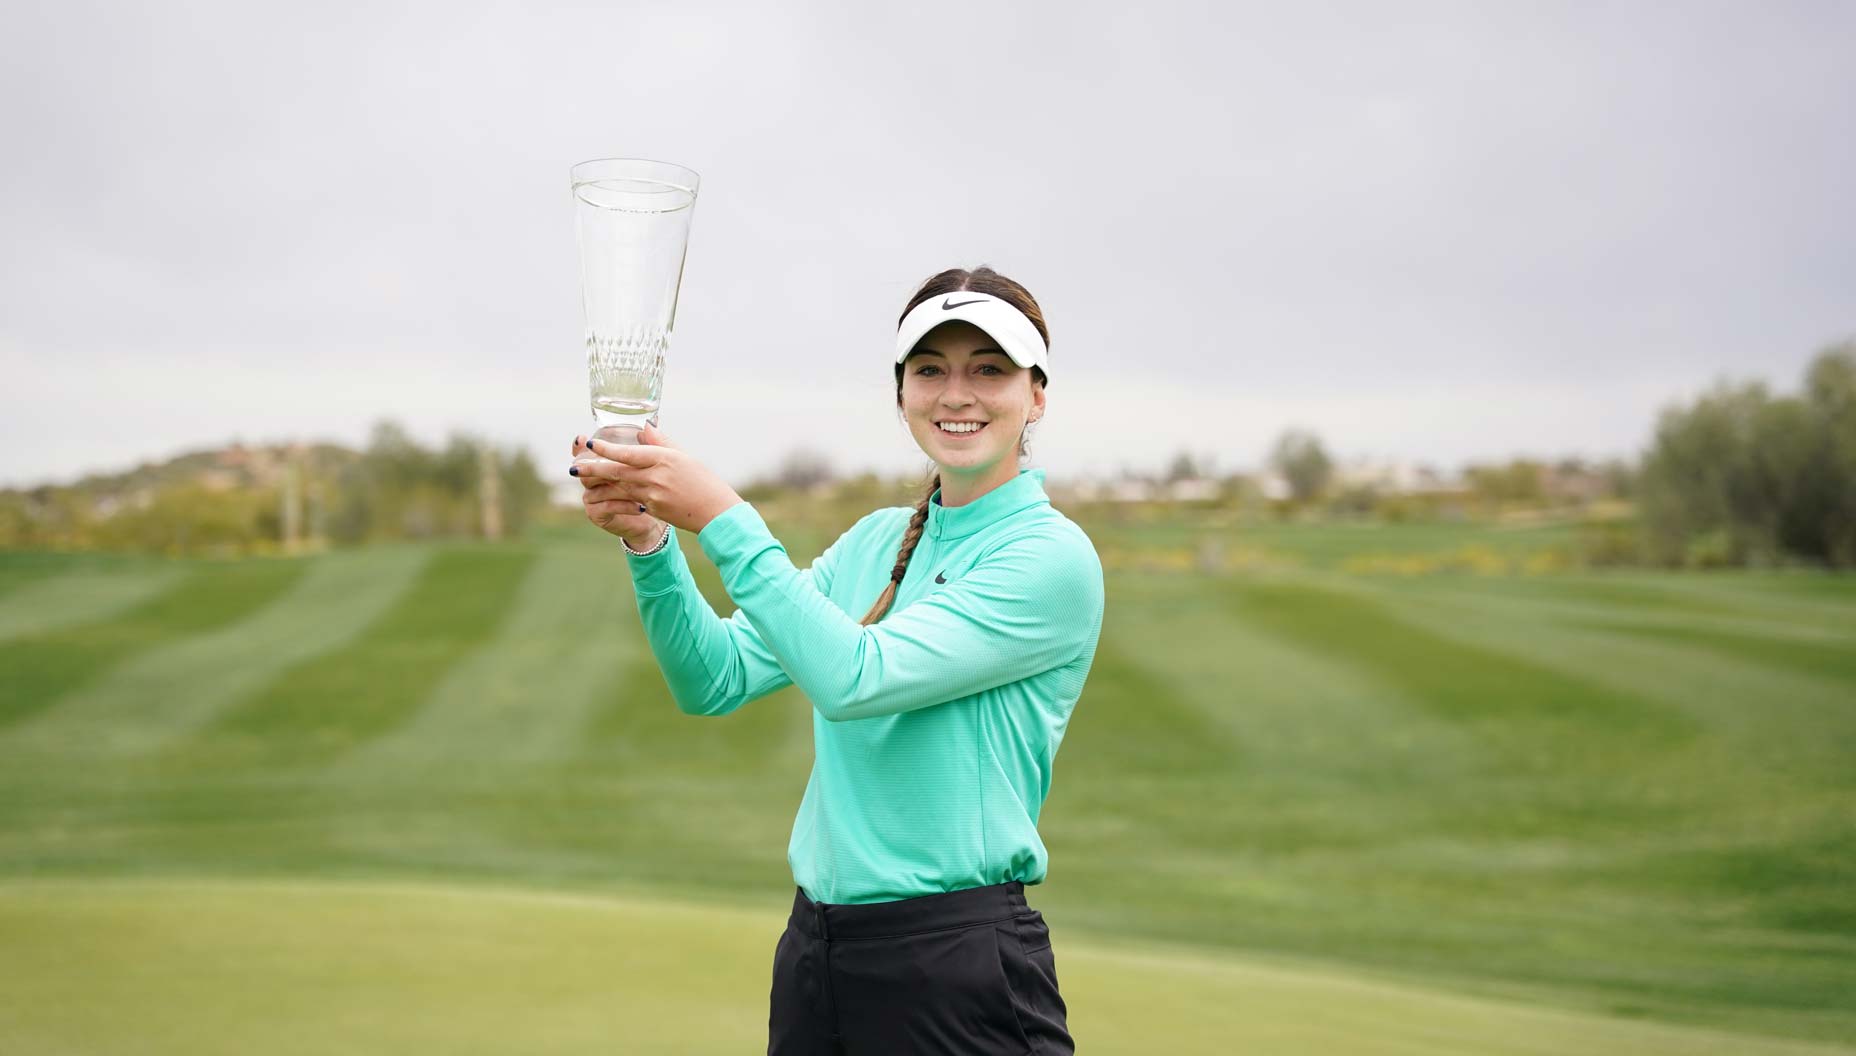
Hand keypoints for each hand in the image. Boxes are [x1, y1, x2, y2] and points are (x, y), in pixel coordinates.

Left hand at [572, 424, 744, 536]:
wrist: (716, 513)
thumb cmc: (704, 482)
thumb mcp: (684, 457)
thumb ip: (661, 443)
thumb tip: (645, 429)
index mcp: (664, 459)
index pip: (629, 453)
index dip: (607, 449)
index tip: (590, 445)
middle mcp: (655, 476)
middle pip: (618, 471)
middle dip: (594, 469)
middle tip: (574, 467)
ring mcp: (653, 495)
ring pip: (621, 486)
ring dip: (601, 482)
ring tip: (584, 478)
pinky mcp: (653, 509)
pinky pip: (631, 499)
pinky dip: (618, 494)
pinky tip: (607, 491)